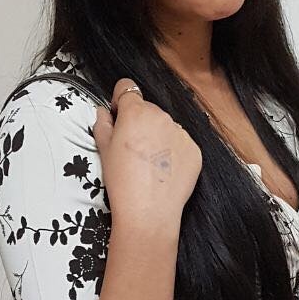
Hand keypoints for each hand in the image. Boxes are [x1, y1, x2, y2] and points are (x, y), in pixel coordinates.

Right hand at [92, 78, 202, 221]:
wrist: (148, 211)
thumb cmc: (122, 181)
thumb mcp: (103, 150)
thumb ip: (103, 124)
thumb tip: (104, 112)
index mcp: (136, 112)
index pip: (127, 88)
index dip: (121, 101)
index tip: (119, 116)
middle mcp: (162, 116)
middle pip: (148, 110)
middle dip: (140, 123)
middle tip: (133, 150)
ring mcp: (181, 133)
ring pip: (166, 127)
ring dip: (158, 137)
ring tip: (149, 164)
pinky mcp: (194, 150)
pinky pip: (181, 144)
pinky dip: (173, 153)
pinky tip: (164, 171)